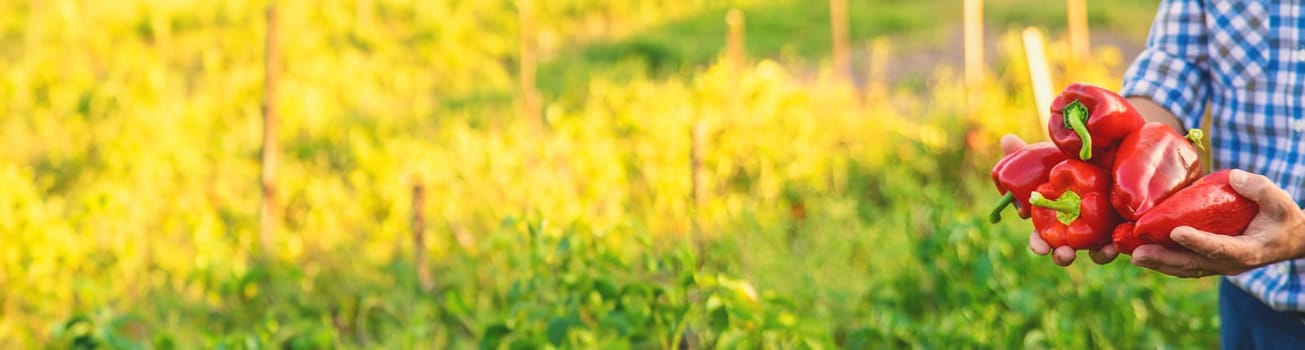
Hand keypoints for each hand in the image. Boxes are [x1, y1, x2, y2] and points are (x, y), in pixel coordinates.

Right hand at [1002, 134, 1119, 265]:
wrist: (1107, 156)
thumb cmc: (1068, 160)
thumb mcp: (1048, 156)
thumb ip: (1025, 153)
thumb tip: (1006, 139)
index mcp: (1052, 219)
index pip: (1041, 237)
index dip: (1038, 244)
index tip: (1041, 248)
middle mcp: (1073, 229)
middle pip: (1064, 250)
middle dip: (1063, 256)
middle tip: (1065, 255)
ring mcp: (1098, 232)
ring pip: (1094, 252)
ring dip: (1098, 256)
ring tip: (1103, 252)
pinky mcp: (1121, 228)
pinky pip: (1119, 242)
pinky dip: (1118, 246)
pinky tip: (1118, 243)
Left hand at [1131, 170, 1304, 277]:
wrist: (1289, 239)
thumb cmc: (1283, 218)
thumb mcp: (1280, 201)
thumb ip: (1260, 189)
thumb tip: (1233, 177)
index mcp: (1247, 250)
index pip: (1219, 248)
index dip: (1198, 241)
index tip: (1176, 232)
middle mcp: (1230, 263)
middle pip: (1193, 263)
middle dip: (1163, 259)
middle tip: (1137, 253)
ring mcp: (1219, 265)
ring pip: (1185, 268)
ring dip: (1158, 263)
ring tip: (1133, 255)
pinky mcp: (1210, 260)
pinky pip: (1185, 264)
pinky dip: (1164, 261)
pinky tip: (1143, 253)